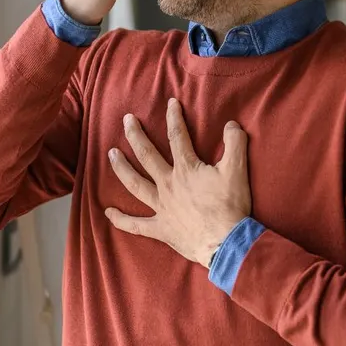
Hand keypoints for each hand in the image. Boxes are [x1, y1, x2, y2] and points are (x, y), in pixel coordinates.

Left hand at [105, 98, 251, 266]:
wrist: (226, 242)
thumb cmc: (231, 206)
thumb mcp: (238, 170)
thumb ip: (235, 143)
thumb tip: (231, 124)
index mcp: (186, 169)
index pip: (178, 137)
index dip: (174, 118)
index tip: (170, 103)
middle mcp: (168, 184)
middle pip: (147, 156)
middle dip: (135, 136)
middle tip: (126, 121)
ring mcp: (161, 207)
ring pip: (135, 184)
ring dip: (121, 168)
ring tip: (111, 154)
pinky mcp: (161, 229)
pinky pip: (136, 225)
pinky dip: (121, 219)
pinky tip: (107, 212)